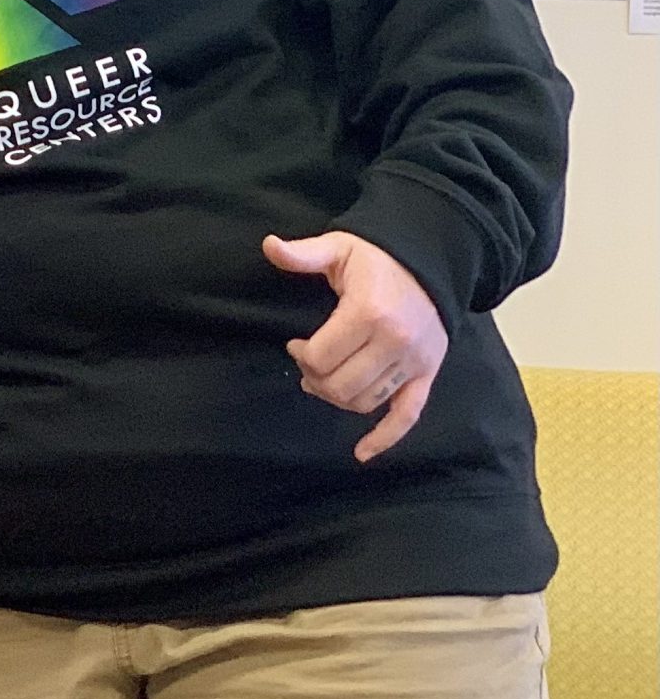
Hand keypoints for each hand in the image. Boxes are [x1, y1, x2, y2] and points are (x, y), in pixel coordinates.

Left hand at [266, 230, 447, 462]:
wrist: (431, 263)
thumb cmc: (376, 258)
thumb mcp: (338, 248)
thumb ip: (304, 254)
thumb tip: (269, 245)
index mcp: (369, 312)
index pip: (321, 357)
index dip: (301, 355)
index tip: (295, 345)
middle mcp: (395, 341)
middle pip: (340, 384)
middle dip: (314, 379)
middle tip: (307, 364)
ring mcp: (415, 362)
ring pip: (365, 401)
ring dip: (337, 398)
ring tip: (324, 380)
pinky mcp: (428, 374)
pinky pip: (408, 414)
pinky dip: (386, 437)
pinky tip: (362, 453)